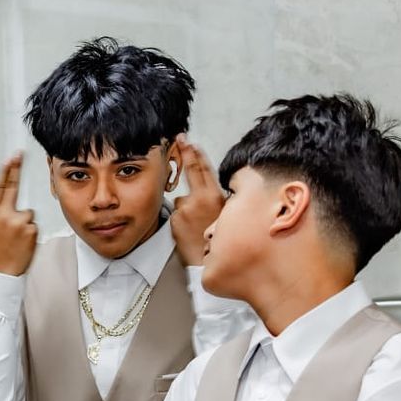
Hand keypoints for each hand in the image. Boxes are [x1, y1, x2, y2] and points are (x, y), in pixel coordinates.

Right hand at [0, 153, 36, 275]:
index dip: (5, 171)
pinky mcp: (32, 231)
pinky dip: (29, 231)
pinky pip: (33, 225)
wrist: (1, 274)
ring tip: (14, 236)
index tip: (9, 159)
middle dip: (16, 170)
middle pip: (14, 188)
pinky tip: (21, 242)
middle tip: (19, 155)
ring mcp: (20, 223)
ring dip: (23, 221)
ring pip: (26, 213)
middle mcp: (6, 216)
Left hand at [168, 135, 224, 266]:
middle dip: (186, 153)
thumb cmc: (218, 241)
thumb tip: (207, 190)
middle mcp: (200, 198)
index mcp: (215, 196)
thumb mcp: (225, 215)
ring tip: (195, 225)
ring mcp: (186, 207)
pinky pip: (175, 214)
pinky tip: (188, 229)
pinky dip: (179, 220)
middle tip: (180, 139)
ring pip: (182, 200)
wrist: (207, 261)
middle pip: (191, 170)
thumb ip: (215, 199)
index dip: (197, 154)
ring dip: (185, 208)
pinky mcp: (175, 218)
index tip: (191, 143)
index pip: (205, 169)